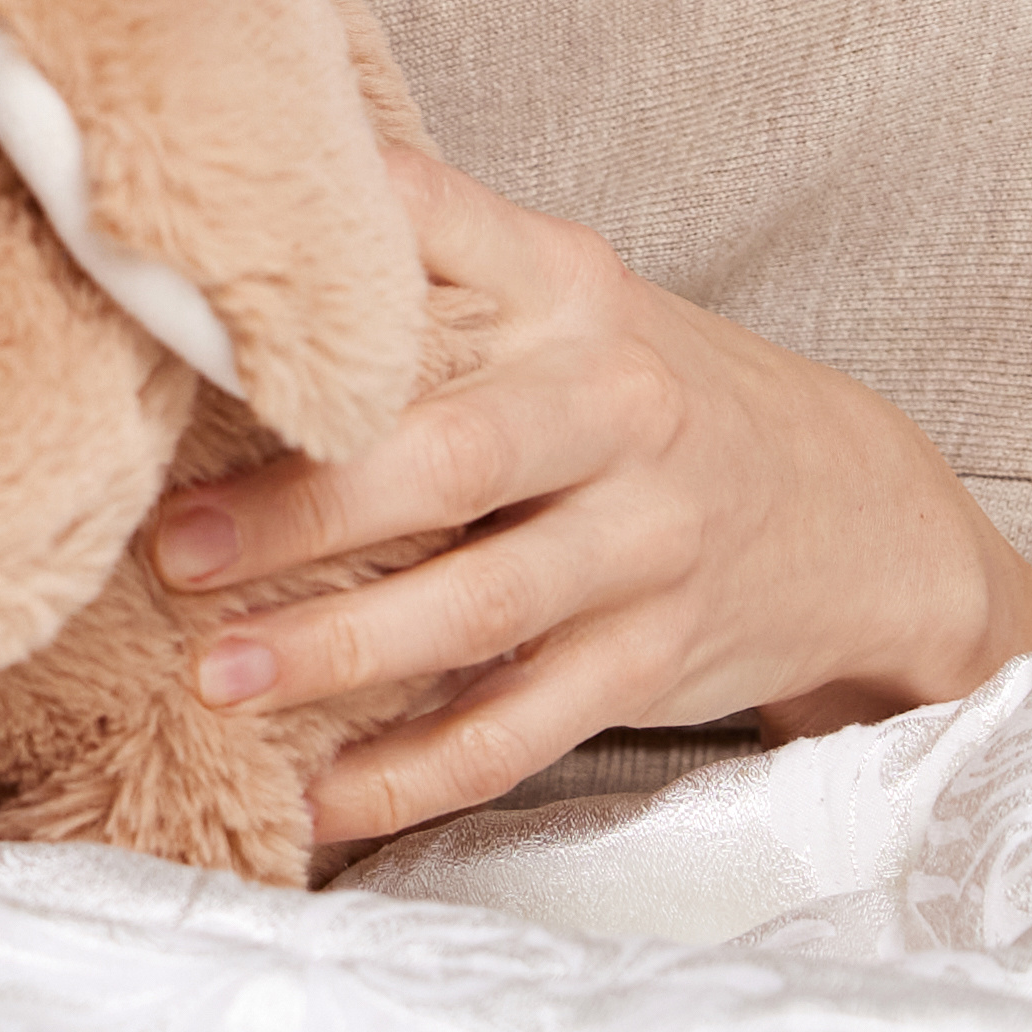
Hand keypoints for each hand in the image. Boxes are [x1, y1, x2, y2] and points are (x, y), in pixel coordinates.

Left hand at [144, 136, 1031, 849]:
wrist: (857, 511)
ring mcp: (643, 543)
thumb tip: (208, 238)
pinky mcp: (648, 660)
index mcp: (566, 288)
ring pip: (477, 610)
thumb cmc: (643, 393)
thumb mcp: (564, 292)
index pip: (435, 233)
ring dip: (337, 651)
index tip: (189, 302)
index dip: (326, 261)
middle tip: (174, 546)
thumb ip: (426, 261)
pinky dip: (408, 776)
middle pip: (446, 457)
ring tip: (215, 678)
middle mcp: (613, 408)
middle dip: (301, 509)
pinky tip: (312, 799)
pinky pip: (516, 731)